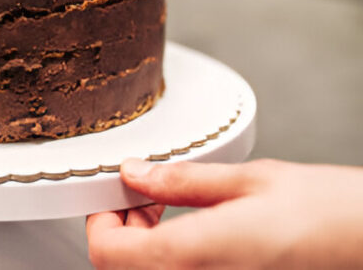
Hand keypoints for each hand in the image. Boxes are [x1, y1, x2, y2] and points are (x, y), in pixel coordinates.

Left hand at [86, 158, 362, 268]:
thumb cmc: (332, 215)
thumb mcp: (250, 180)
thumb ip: (182, 181)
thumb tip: (135, 173)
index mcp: (194, 254)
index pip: (106, 253)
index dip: (101, 220)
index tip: (116, 194)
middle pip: (123, 269)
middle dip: (123, 232)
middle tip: (146, 197)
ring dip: (147, 248)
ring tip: (171, 210)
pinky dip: (176, 257)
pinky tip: (198, 233)